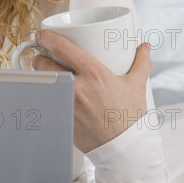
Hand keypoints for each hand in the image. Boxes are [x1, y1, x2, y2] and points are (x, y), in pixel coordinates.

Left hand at [32, 30, 150, 153]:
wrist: (125, 149)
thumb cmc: (130, 117)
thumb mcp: (137, 85)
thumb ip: (141, 62)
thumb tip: (144, 46)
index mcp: (94, 74)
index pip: (62, 48)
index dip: (47, 37)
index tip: (43, 34)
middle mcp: (77, 87)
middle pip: (44, 64)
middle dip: (40, 57)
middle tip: (43, 56)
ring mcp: (66, 103)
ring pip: (42, 82)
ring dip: (40, 75)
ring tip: (46, 73)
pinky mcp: (62, 117)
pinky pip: (46, 100)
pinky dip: (46, 93)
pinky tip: (50, 92)